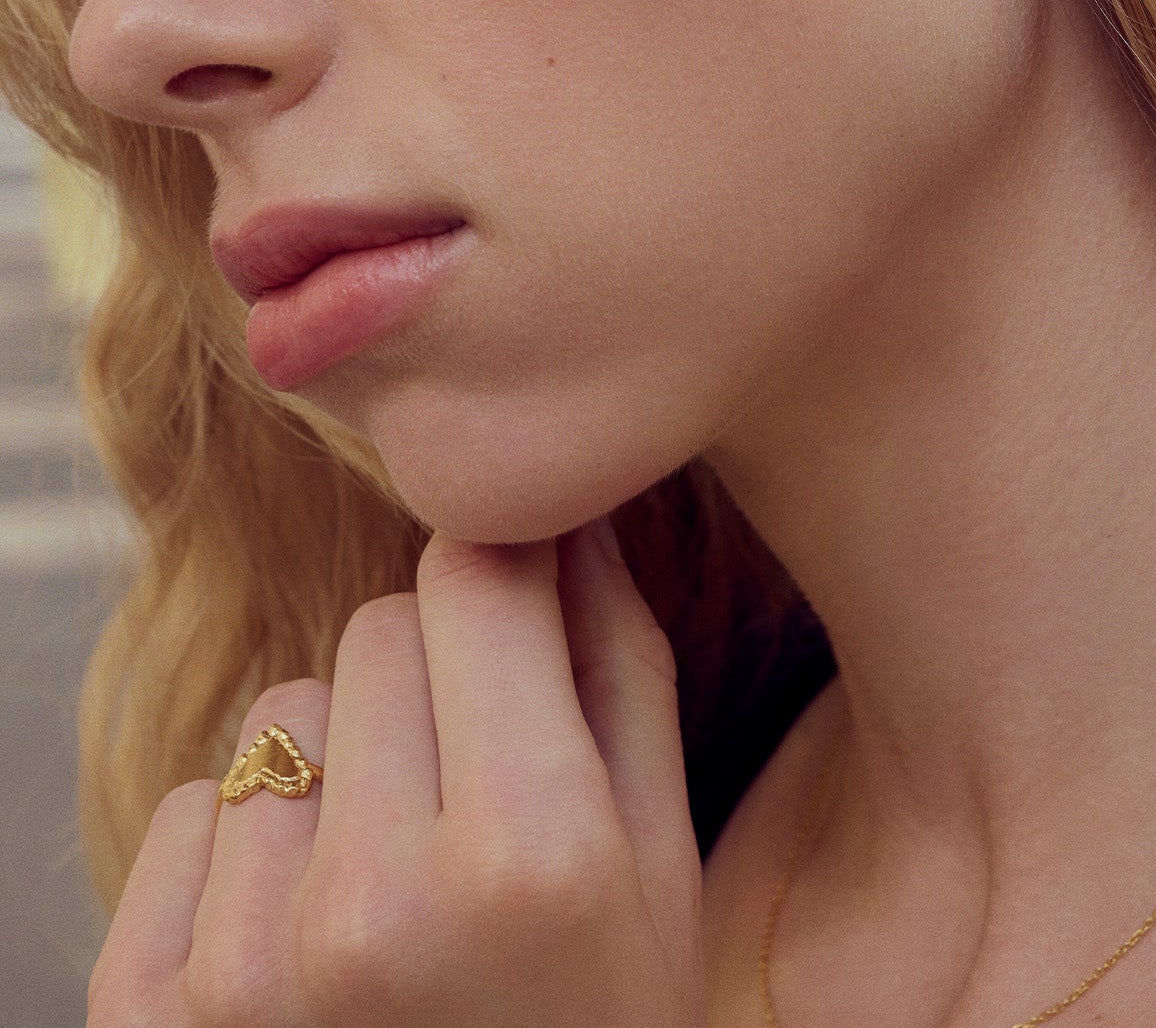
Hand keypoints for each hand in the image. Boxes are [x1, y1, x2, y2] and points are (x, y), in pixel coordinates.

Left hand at [87, 518, 706, 1026]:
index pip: (474, 580)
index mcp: (533, 855)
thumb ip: (621, 671)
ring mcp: (247, 970)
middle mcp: (377, 906)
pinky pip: (192, 808)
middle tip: (481, 782)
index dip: (505, 573)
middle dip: (438, 674)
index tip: (519, 600)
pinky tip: (317, 934)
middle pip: (378, 631)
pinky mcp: (150, 1013)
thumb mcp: (661, 866)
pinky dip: (254, 846)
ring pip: (283, 712)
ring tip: (400, 872)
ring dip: (345, 762)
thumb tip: (573, 520)